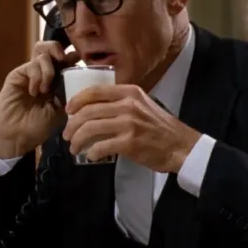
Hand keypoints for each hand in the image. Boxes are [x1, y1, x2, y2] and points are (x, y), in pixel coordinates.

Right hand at [0, 41, 80, 158]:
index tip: (81, 61)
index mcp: (59, 80)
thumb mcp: (62, 110)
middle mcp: (45, 73)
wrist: (18, 136)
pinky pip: (31, 65)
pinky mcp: (18, 75)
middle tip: (63, 61)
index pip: (68, 59)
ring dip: (48, 69)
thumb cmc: (40, 126)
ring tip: (46, 89)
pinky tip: (35, 92)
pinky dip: (37, 77)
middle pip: (52, 47)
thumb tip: (81, 75)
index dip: (75, 56)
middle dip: (59, 50)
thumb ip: (69, 91)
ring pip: (42, 51)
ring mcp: (31, 73)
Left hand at [62, 84, 201, 172]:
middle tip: (67, 135)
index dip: (76, 101)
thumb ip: (122, 102)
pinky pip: (101, 146)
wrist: (180, 145)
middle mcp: (128, 105)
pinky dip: (91, 152)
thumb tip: (93, 109)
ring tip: (74, 147)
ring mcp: (128, 123)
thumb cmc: (160, 127)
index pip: (94, 91)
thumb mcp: (142, 105)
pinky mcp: (129, 142)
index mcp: (129, 92)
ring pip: (90, 128)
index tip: (68, 111)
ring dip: (77, 140)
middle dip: (72, 125)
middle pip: (88, 111)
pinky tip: (90, 156)